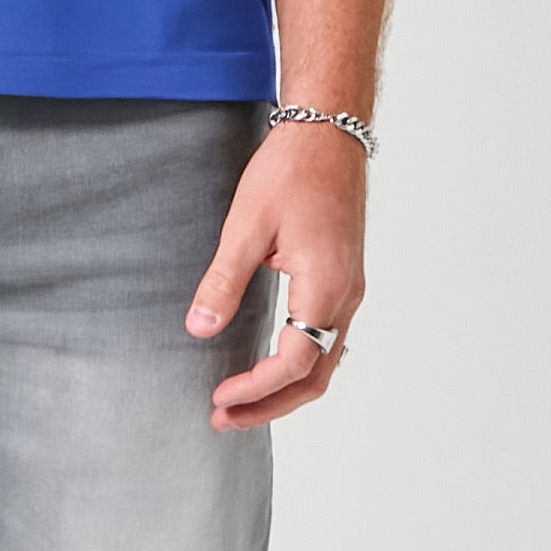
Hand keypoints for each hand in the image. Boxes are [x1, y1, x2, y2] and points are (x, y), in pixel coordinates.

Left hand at [186, 119, 366, 428]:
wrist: (329, 132)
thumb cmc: (291, 170)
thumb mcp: (247, 226)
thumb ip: (223, 282)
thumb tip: (199, 330)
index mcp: (325, 286)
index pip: (292, 362)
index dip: (254, 389)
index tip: (218, 399)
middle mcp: (347, 296)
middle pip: (315, 376)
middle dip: (270, 404)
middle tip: (224, 419)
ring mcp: (350, 289)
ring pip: (325, 361)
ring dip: (286, 389)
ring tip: (243, 402)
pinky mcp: (344, 278)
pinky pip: (329, 339)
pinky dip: (301, 365)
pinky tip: (270, 365)